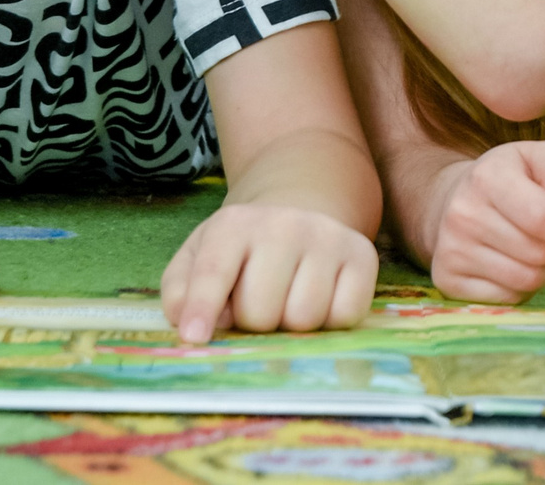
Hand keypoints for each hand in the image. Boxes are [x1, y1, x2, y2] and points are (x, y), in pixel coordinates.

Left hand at [160, 202, 378, 343]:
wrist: (300, 209)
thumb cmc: (243, 248)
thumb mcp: (201, 256)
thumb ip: (181, 291)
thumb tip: (192, 327)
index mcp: (233, 224)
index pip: (215, 271)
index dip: (203, 307)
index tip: (196, 337)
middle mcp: (283, 225)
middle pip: (261, 312)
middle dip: (254, 322)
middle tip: (257, 303)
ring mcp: (326, 238)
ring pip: (304, 318)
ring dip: (291, 324)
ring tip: (287, 299)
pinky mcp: (362, 255)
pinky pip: (345, 316)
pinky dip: (330, 321)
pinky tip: (319, 298)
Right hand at [422, 142, 544, 304]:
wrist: (454, 199)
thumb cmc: (509, 179)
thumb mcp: (540, 159)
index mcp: (487, 177)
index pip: (542, 218)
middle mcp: (463, 214)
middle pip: (539, 253)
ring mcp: (451, 249)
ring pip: (526, 280)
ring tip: (538, 250)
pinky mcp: (447, 279)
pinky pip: (508, 299)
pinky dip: (523, 288)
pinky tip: (515, 265)